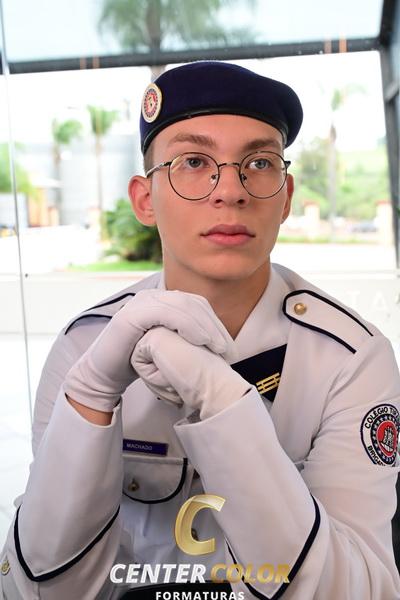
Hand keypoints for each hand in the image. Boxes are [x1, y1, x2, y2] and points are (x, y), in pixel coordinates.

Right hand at [64, 289, 234, 412]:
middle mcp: (153, 297)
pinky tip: (198, 340)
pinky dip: (186, 325)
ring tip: (217, 346)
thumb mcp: (168, 347)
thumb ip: (186, 339)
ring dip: (204, 326)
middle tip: (227, 349)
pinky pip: (165, 313)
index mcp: (163, 301)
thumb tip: (217, 344)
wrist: (105, 374)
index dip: (216, 323)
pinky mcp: (132, 314)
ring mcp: (141, 303)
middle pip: (193, 303)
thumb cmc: (138, 362)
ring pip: (182, 305)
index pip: (198, 304)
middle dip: (214, 326)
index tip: (229, 347)